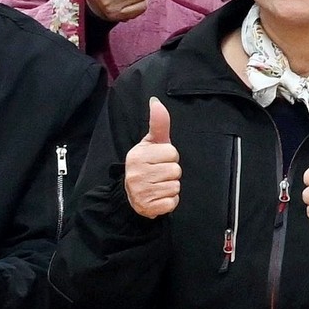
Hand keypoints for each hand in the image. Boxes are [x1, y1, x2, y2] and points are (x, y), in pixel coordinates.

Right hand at [124, 97, 181, 218]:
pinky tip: (159, 197)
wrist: (132, 195)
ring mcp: (141, 192)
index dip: (170, 156)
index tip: (159, 160)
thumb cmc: (147, 164)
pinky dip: (170, 201)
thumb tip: (156, 101)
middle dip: (171, 172)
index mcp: (137, 155)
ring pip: (175, 186)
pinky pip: (173, 202)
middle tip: (159, 174)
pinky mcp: (149, 207)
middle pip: (176, 170)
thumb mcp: (151, 143)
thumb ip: (158, 124)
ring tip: (158, 185)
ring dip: (171, 186)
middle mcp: (136, 173)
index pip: (172, 152)